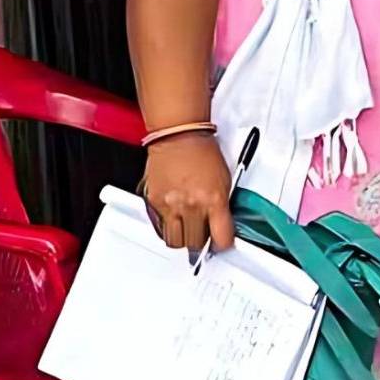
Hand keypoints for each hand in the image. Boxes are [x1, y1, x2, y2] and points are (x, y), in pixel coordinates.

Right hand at [139, 132, 235, 254]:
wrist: (179, 135)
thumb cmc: (202, 152)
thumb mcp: (225, 180)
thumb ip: (222, 207)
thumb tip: (221, 226)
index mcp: (213, 199)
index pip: (222, 238)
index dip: (223, 244)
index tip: (222, 243)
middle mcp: (191, 205)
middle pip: (196, 243)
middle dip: (202, 240)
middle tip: (203, 232)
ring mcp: (170, 205)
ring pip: (175, 242)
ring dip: (183, 238)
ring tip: (187, 227)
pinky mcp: (154, 203)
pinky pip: (160, 228)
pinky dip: (167, 228)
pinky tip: (174, 219)